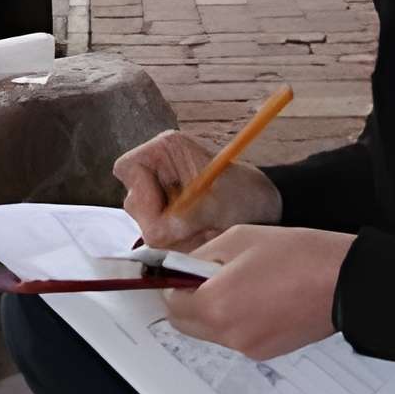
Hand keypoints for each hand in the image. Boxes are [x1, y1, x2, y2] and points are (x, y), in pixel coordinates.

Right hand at [114, 129, 282, 246]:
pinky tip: (201, 236)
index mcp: (165, 150)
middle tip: (193, 228)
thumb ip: (185, 216)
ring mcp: (159, 195)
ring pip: (146, 224)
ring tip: (206, 231)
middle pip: (135, 203)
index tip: (166, 215)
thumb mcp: (218, 202)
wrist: (266, 209)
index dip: (142, 195)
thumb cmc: (247, 193)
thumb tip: (157, 234)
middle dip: (162, 222)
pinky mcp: (166, 217)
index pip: (128, 169)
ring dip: (175, 236)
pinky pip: (160, 238)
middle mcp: (156, 170)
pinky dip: (180, 243)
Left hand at [164, 223, 353, 360]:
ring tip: (243, 282)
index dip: (173, 285)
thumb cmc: (297, 255)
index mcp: (216, 305)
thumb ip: (200, 256)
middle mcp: (228, 334)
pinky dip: (238, 320)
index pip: (171, 304)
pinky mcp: (268, 352)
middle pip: (187, 324)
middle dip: (189, 301)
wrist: (346, 281)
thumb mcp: (239, 239)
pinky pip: (238, 337)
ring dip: (214, 310)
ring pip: (212, 332)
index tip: (180, 272)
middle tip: (206, 275)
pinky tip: (261, 296)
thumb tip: (179, 267)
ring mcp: (249, 347)